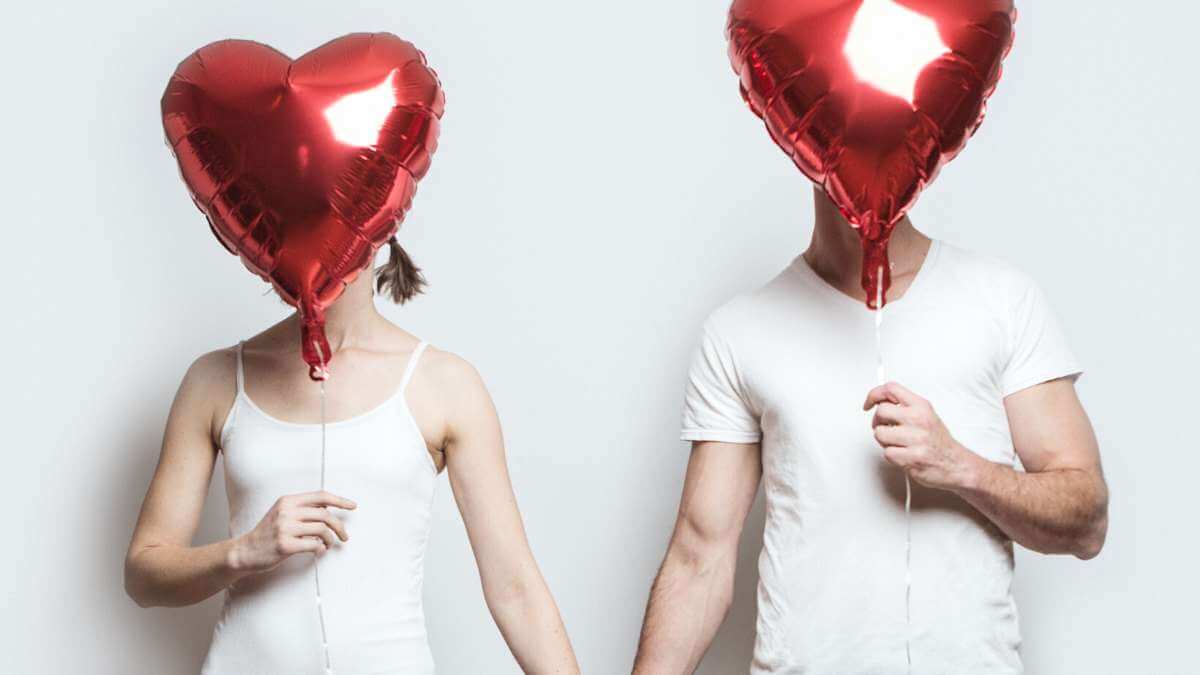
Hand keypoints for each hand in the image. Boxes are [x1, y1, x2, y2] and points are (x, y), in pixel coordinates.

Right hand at [229, 491, 355, 573]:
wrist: (245, 551)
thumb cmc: (268, 533)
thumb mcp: (282, 513)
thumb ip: (303, 509)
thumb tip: (329, 511)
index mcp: (288, 501)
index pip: (321, 496)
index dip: (340, 500)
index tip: (353, 506)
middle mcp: (286, 511)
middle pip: (325, 515)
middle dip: (340, 526)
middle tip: (345, 536)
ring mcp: (285, 528)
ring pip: (322, 530)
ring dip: (330, 540)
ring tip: (328, 545)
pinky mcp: (285, 545)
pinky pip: (314, 545)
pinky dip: (321, 549)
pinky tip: (319, 551)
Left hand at [863, 382, 981, 491]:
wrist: (956, 464)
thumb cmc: (938, 441)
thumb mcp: (926, 415)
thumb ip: (905, 407)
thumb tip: (879, 401)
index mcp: (921, 406)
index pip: (891, 389)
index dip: (874, 395)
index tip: (869, 404)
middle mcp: (919, 420)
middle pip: (881, 411)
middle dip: (878, 422)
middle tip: (885, 428)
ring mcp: (916, 439)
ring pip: (880, 434)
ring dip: (884, 441)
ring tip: (897, 444)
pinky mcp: (912, 457)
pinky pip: (887, 453)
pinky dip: (892, 456)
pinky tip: (903, 454)